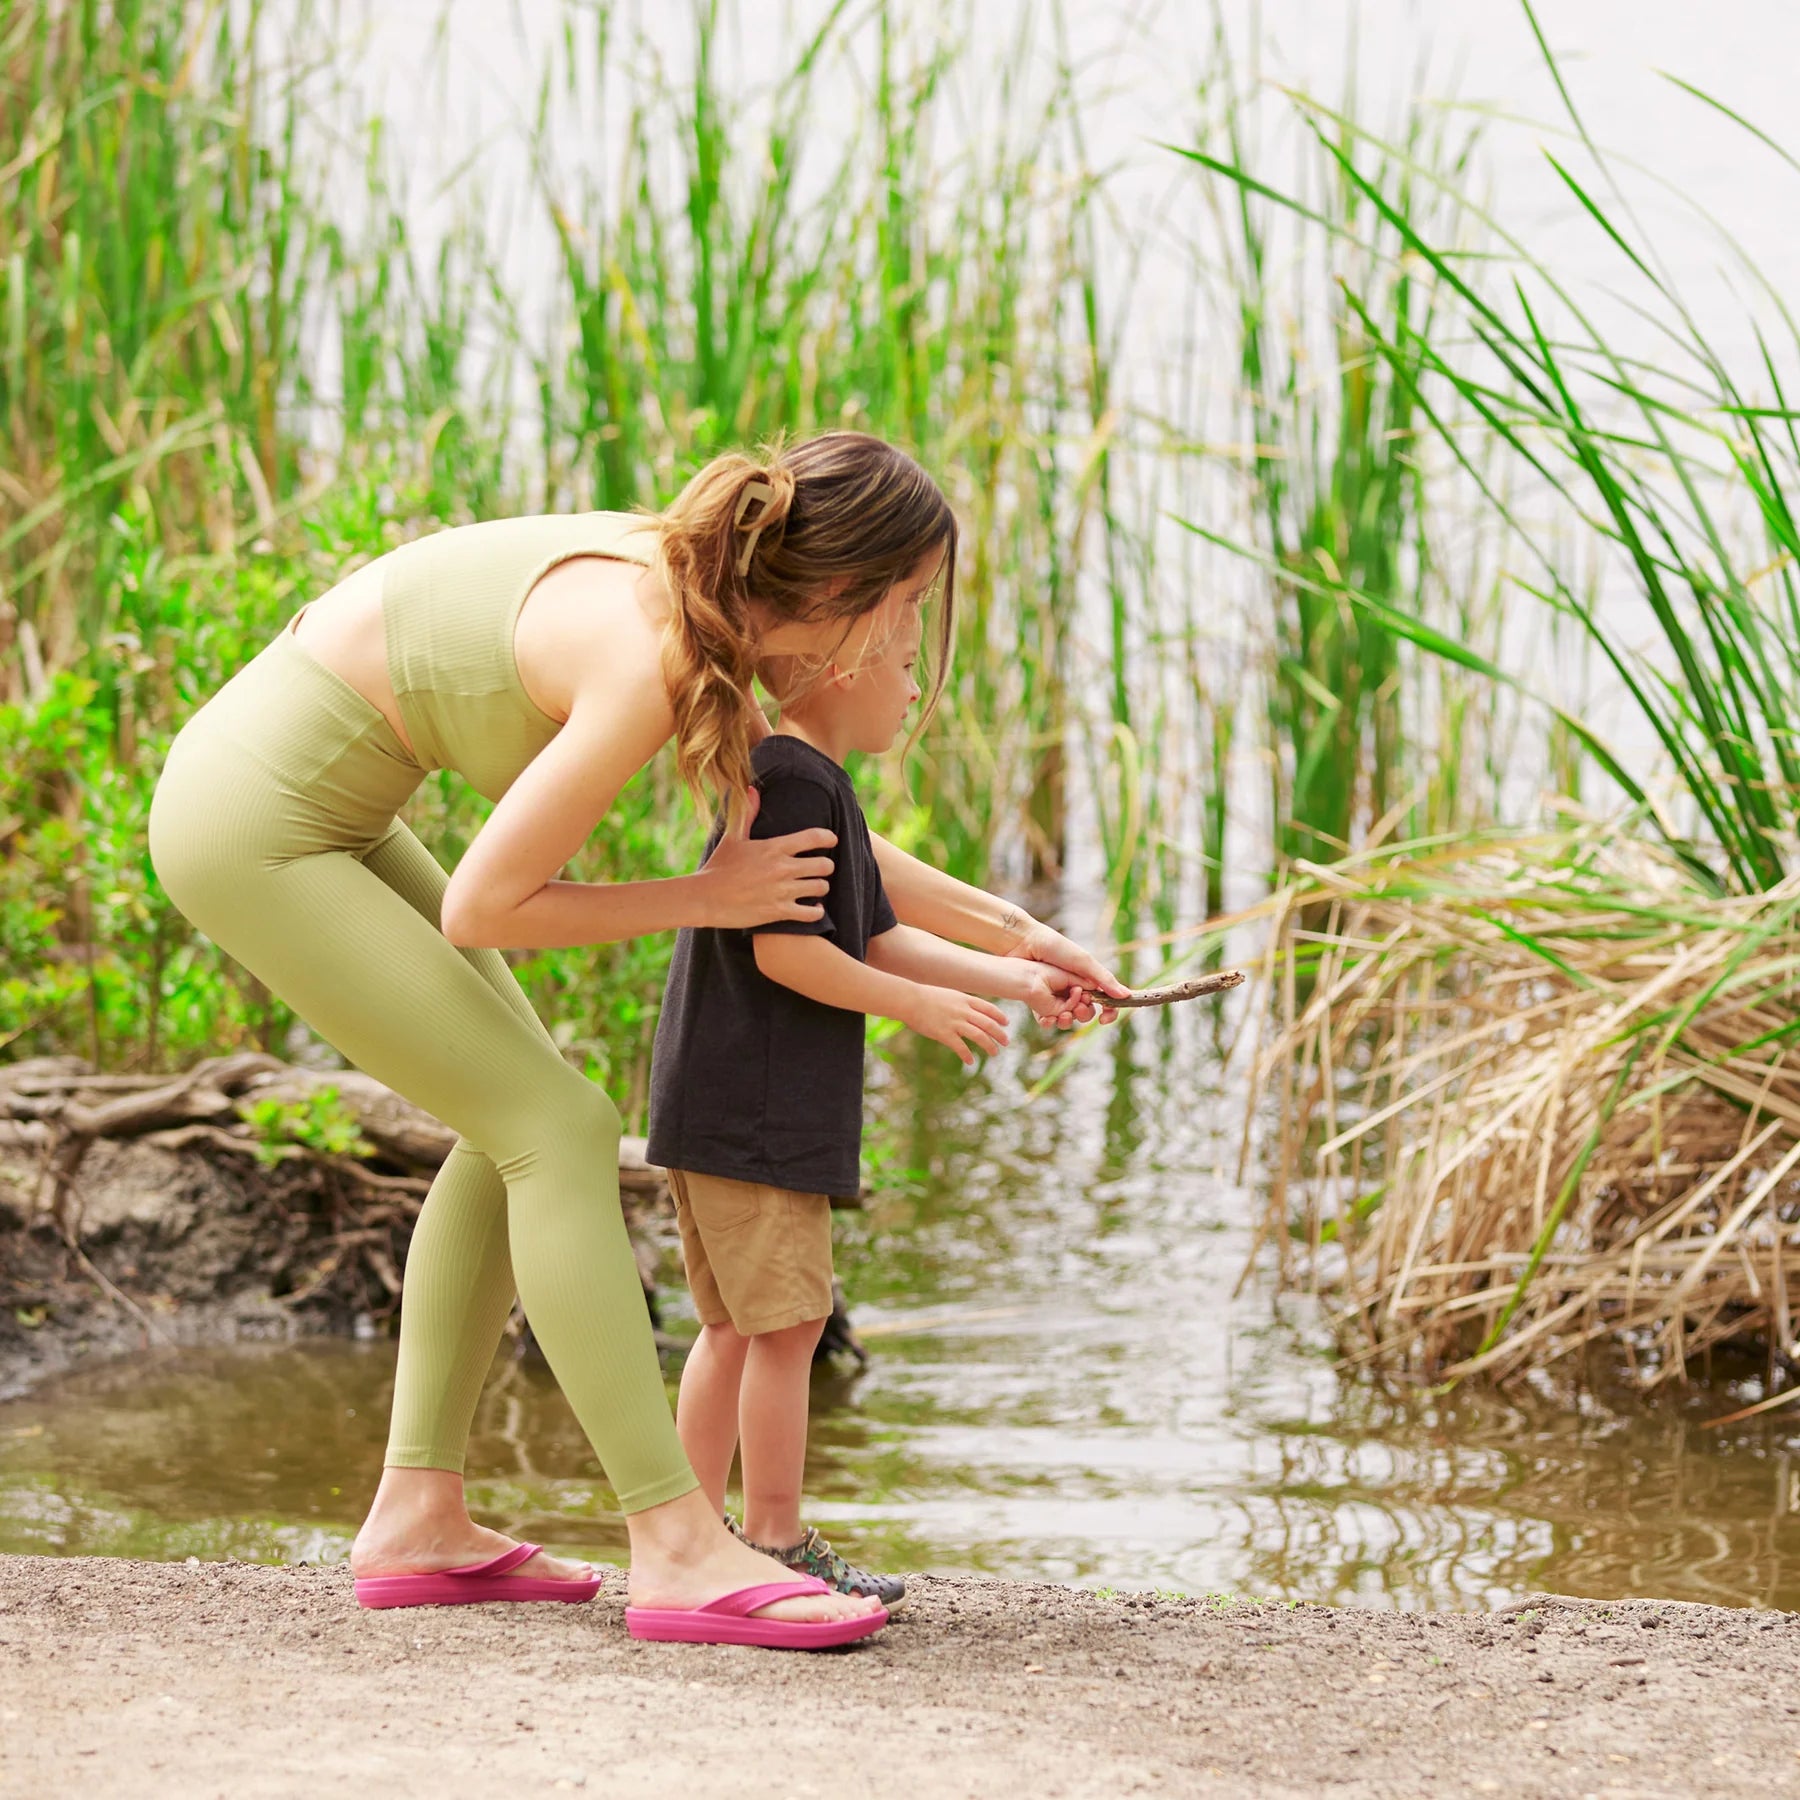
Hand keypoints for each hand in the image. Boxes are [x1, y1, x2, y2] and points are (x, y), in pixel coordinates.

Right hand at [696, 786, 836, 927]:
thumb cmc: (718, 866)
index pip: (814, 837)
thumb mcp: (732, 838)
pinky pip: (811, 914)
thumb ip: (746, 813)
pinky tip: (812, 908)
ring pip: (821, 888)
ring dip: (820, 888)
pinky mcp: (779, 912)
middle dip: (826, 866)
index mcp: (774, 847)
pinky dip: (816, 912)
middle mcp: (782, 868)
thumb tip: (751, 790)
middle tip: (820, 868)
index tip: (831, 839)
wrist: (704, 898)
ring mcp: (782, 891)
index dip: (828, 837)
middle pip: (825, 865)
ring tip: (814, 888)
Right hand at [902, 985, 1010, 1066]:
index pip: (989, 1008)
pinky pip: (961, 1047)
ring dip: (989, 1045)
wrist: (909, 1000)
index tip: (1006, 1023)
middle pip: (988, 1023)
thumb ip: (961, 1003)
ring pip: (979, 1035)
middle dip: (999, 1034)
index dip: (999, 1016)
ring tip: (994, 1052)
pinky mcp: (945, 1034)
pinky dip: (967, 1055)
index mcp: (965, 999)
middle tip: (1006, 1042)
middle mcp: (963, 1011)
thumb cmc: (926, 997)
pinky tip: (971, 1061)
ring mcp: (955, 1022)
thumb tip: (969, 1010)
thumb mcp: (948, 995)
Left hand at [1003, 918, 1127, 1028]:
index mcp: (1087, 979)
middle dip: (1084, 1014)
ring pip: (1067, 1018)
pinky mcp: (1038, 1002)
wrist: (1022, 943)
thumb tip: (1126, 996)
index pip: (1105, 1000)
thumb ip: (1103, 979)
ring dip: (1067, 1021)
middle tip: (1077, 1007)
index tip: (1105, 1018)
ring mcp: (1056, 996)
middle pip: (1086, 1012)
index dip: (1109, 1011)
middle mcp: (1073, 989)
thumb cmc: (1055, 948)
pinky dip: (1049, 1022)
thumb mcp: (1083, 962)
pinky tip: (1047, 1019)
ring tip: (1062, 1014)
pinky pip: (1047, 1019)